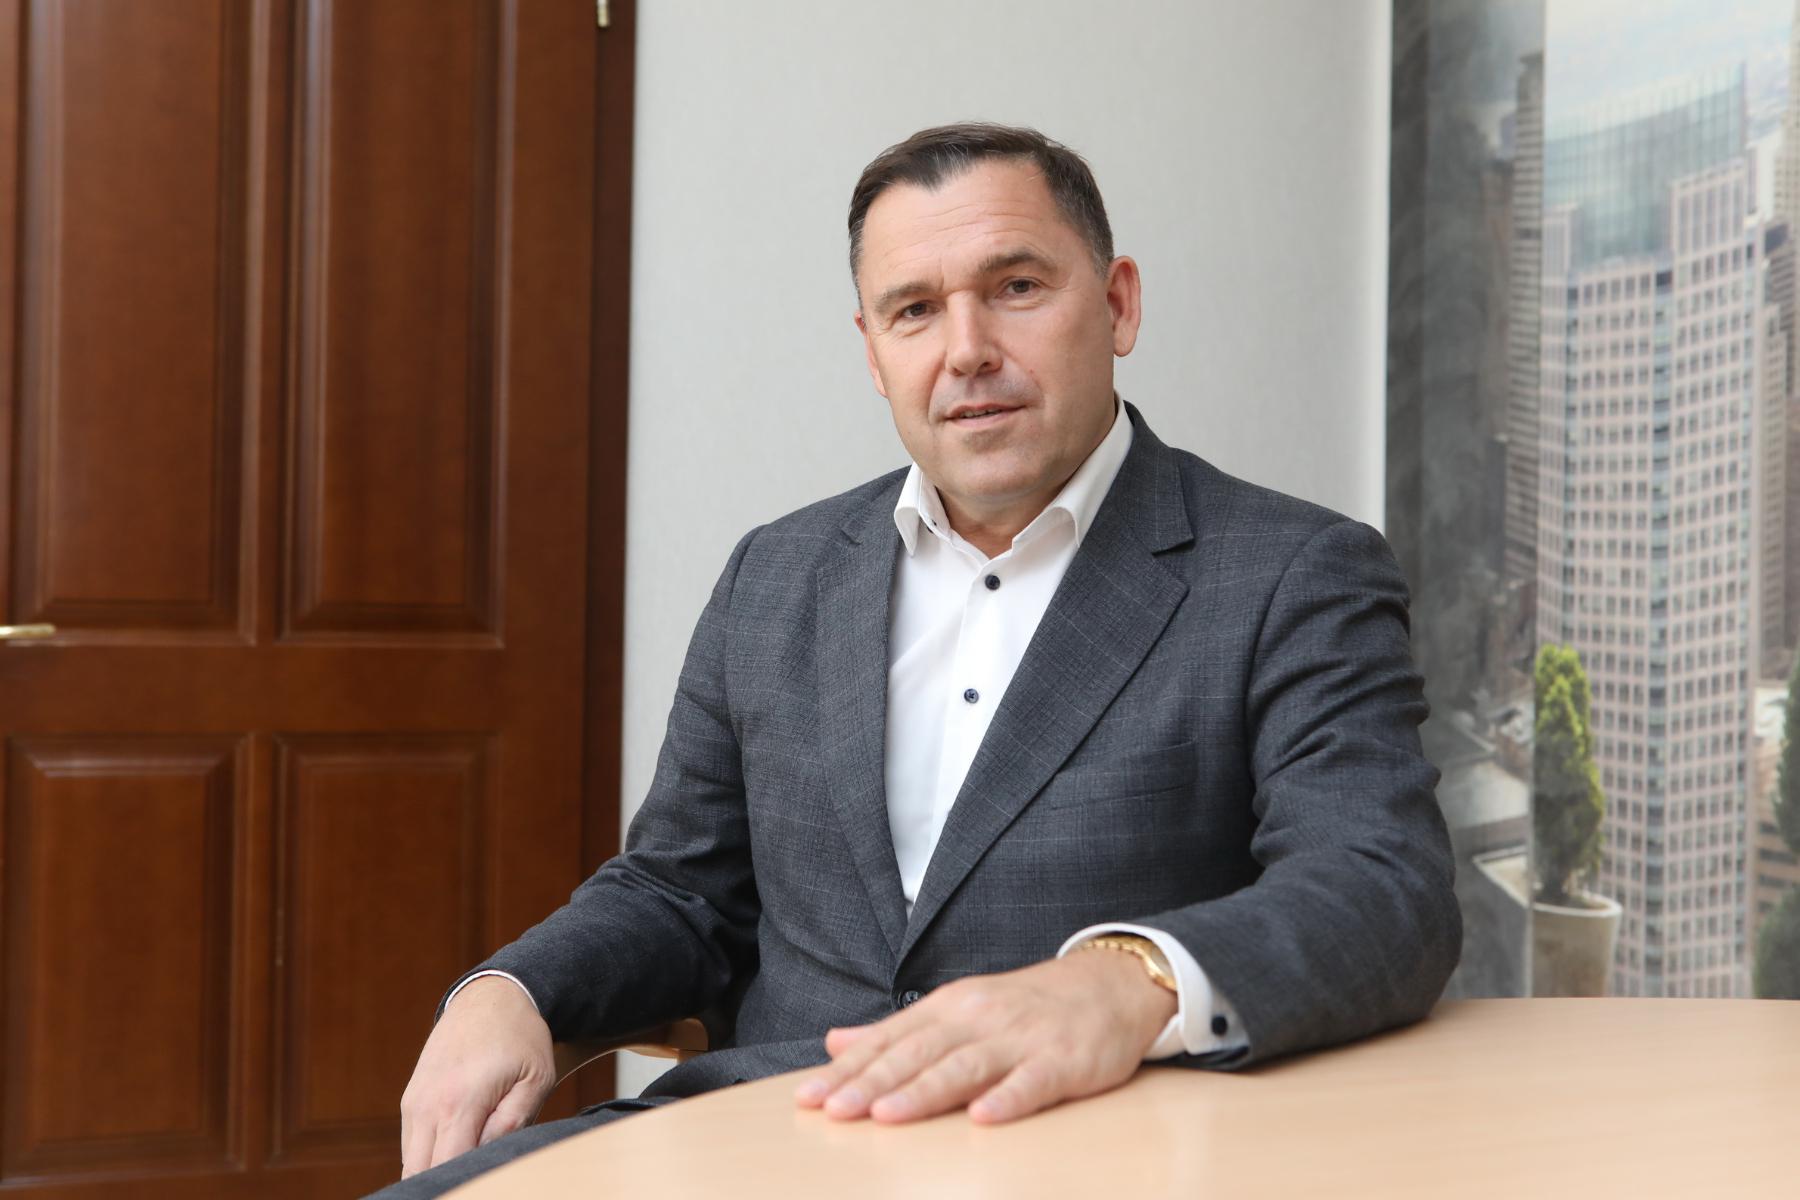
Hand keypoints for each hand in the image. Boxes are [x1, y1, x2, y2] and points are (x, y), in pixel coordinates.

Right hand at [399, 976, 555, 1177]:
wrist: (491, 996)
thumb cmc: (521, 1038)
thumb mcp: (536, 1079)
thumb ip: (512, 1124)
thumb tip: (485, 1158)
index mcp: (459, 1102)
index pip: (447, 1168)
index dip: (466, 1183)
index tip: (486, 1180)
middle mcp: (426, 1105)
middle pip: (421, 1173)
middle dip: (448, 1181)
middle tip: (480, 1175)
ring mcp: (413, 1102)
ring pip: (412, 1162)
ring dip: (438, 1168)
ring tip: (474, 1157)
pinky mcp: (410, 1100)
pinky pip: (412, 1144)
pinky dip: (431, 1154)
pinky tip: (462, 1143)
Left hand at [793, 950, 1175, 1124]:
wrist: (1108, 986)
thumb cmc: (1026, 1006)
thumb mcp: (957, 1008)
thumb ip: (897, 1030)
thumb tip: (836, 1042)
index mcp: (949, 1006)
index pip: (890, 1040)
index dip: (849, 1069)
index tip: (811, 1096)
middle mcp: (979, 1017)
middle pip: (919, 1052)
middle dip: (874, 1082)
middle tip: (835, 1110)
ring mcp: (1020, 1038)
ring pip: (966, 1066)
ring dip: (925, 1091)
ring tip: (888, 1114)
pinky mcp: (1062, 1061)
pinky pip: (1032, 1082)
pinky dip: (1007, 1098)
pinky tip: (983, 1117)